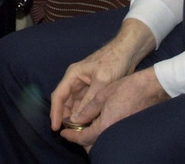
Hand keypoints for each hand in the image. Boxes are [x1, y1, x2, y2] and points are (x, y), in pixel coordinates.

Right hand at [49, 19, 155, 133]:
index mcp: (73, 75)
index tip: (55, 128)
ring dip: (76, 116)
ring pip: (75, 104)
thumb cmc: (114, 61)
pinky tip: (88, 123)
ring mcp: (84, 85)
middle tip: (70, 133)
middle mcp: (76, 80)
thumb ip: (89, 101)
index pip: (58, 96)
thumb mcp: (102, 82)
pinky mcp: (93, 89)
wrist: (129, 51)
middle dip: (65, 117)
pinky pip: (85, 104)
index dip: (55, 113)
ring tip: (79, 131)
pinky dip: (85, 113)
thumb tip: (75, 119)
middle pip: (65, 102)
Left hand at [57, 68, 168, 149]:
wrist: (150, 88)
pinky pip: (109, 136)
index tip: (63, 133)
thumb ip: (87, 110)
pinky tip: (98, 123)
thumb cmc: (127, 88)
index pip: (82, 138)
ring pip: (100, 141)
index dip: (71, 136)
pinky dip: (101, 133)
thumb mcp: (102, 95)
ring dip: (90, 137)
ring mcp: (120, 132)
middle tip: (72, 130)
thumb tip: (75, 120)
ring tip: (83, 126)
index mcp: (104, 126)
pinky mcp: (127, 130)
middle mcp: (112, 134)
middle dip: (80, 139)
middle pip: (91, 144)